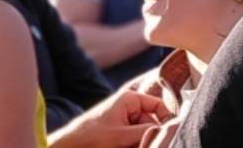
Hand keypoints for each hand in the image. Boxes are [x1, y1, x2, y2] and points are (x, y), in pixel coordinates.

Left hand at [48, 88, 171, 147]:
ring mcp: (125, 120)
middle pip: (152, 122)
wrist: (71, 147)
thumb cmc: (91, 137)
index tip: (170, 134)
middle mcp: (129, 107)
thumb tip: (169, 130)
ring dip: (142, 143)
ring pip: (144, 133)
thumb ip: (146, 132)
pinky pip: (135, 139)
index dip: (166, 119)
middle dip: (151, 136)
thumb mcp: (122, 136)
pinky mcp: (121, 132)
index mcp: (130, 99)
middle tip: (145, 145)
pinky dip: (136, 145)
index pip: (158, 105)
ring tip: (133, 146)